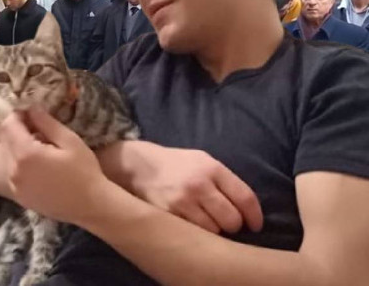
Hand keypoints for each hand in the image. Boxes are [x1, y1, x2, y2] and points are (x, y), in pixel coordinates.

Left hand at [0, 109, 108, 224]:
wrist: (91, 206)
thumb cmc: (84, 171)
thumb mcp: (69, 141)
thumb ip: (46, 123)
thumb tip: (31, 108)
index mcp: (25, 154)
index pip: (8, 126)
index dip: (17, 114)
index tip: (30, 111)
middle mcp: (14, 170)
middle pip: (4, 140)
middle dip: (16, 129)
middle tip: (37, 127)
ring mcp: (14, 185)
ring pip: (7, 156)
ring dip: (17, 146)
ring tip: (40, 146)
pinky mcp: (19, 196)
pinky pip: (12, 172)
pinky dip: (20, 162)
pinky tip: (39, 164)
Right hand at [122, 144, 262, 233]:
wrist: (138, 166)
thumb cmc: (176, 164)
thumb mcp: (202, 160)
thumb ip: (224, 179)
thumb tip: (246, 207)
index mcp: (212, 168)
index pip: (245, 198)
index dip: (255, 216)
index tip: (255, 225)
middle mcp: (199, 185)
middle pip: (232, 219)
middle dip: (233, 224)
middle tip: (226, 222)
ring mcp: (182, 201)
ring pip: (213, 231)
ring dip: (214, 230)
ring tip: (206, 222)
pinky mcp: (167, 215)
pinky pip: (193, 233)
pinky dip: (196, 233)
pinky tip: (191, 225)